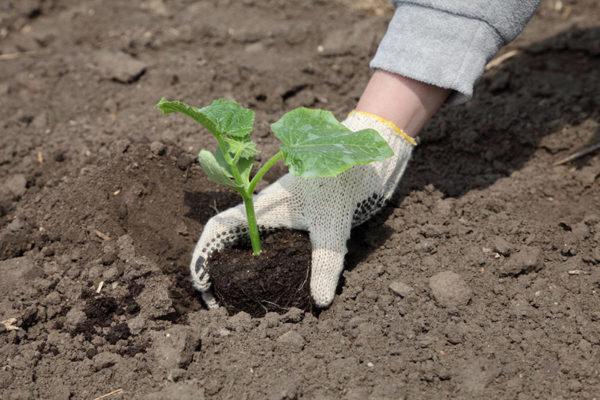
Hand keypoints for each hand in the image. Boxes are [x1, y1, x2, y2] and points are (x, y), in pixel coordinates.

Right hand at [189, 111, 414, 308]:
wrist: (358, 160)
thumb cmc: (340, 185)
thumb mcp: (332, 227)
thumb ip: (326, 264)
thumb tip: (320, 302)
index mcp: (261, 207)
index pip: (218, 230)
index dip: (202, 256)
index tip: (202, 286)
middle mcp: (262, 212)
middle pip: (225, 241)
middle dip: (215, 271)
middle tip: (221, 304)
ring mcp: (275, 217)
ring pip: (242, 244)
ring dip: (234, 269)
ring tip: (239, 300)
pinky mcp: (290, 222)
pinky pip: (263, 245)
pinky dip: (256, 266)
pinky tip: (269, 285)